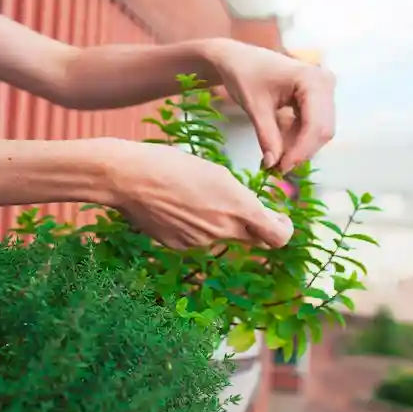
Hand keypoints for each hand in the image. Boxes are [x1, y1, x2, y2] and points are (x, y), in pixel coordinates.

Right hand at [101, 140, 293, 249]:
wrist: (129, 178)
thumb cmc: (172, 164)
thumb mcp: (215, 172)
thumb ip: (239, 197)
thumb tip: (251, 211)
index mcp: (238, 206)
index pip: (278, 236)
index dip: (282, 229)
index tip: (279, 219)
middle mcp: (223, 230)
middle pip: (254, 240)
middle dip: (254, 227)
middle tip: (242, 209)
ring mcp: (201, 242)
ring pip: (222, 237)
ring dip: (218, 223)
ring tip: (193, 197)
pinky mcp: (180, 246)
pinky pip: (198, 240)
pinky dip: (195, 228)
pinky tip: (176, 208)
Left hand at [204, 39, 336, 172]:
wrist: (238, 58)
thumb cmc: (244, 74)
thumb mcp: (254, 107)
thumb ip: (267, 136)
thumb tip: (274, 166)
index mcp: (312, 79)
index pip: (315, 125)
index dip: (301, 150)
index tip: (281, 168)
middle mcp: (324, 83)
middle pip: (322, 130)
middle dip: (301, 151)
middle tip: (277, 169)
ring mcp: (323, 91)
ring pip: (319, 131)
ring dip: (298, 148)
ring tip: (275, 159)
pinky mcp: (316, 99)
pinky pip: (312, 126)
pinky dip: (296, 140)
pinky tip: (279, 147)